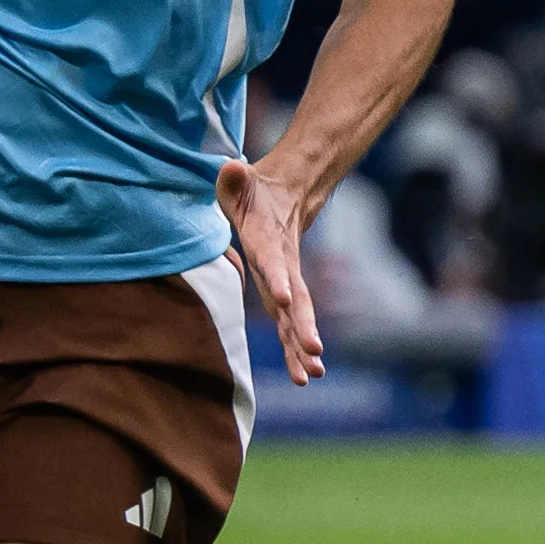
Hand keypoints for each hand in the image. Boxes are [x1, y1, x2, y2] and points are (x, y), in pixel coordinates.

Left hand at [222, 156, 323, 383]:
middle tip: (314, 350)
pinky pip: (290, 326)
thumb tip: (230, 167)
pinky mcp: (284, 296)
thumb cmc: (254, 192)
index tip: (286, 298)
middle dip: (303, 326)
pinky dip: (297, 351)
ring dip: (302, 348)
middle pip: (296, 300)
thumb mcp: (241, 180)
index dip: (279, 278)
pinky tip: (304, 376)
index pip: (273, 261)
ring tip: (312, 375)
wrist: (287, 197)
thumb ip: (235, 178)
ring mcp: (286, 283)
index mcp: (268, 241)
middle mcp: (283, 267)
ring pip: (297, 319)